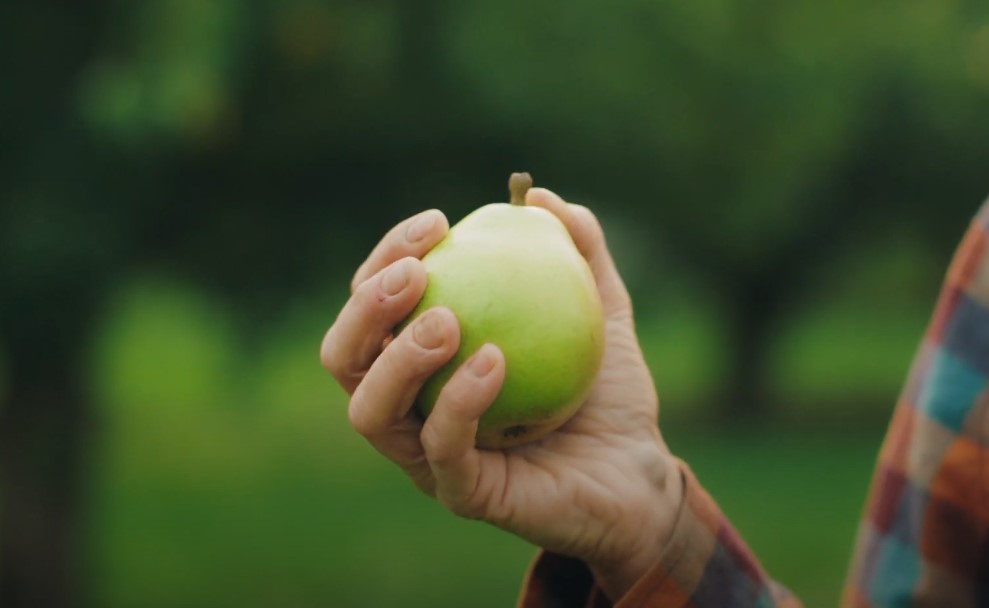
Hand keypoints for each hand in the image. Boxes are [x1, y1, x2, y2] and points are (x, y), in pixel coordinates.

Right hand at [320, 188, 682, 599]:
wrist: (642, 472)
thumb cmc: (609, 393)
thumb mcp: (601, 308)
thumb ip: (578, 251)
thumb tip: (540, 195)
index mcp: (425, 363)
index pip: (375, 305)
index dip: (388, 256)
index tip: (438, 222)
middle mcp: (411, 408)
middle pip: (345, 357)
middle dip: (365, 306)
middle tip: (417, 272)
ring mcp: (429, 457)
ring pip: (369, 410)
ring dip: (396, 358)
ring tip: (446, 321)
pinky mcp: (462, 493)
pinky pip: (441, 449)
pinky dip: (458, 401)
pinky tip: (493, 360)